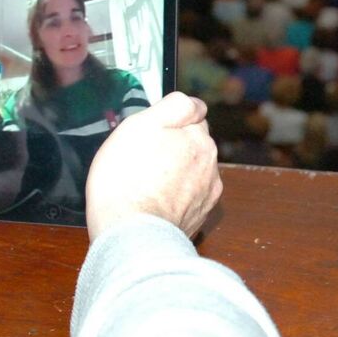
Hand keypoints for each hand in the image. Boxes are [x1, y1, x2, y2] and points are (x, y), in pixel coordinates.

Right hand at [85, 93, 221, 241]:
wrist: (131, 233)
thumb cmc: (127, 180)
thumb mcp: (141, 124)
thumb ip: (174, 106)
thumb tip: (194, 103)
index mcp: (199, 139)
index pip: (191, 117)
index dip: (168, 122)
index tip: (151, 133)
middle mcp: (210, 165)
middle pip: (192, 145)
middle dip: (173, 148)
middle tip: (142, 160)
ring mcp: (207, 193)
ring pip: (190, 172)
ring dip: (175, 174)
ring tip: (145, 184)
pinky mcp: (198, 216)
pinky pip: (187, 198)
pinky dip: (175, 198)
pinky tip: (153, 202)